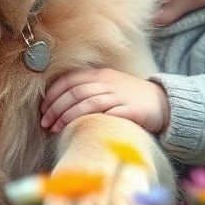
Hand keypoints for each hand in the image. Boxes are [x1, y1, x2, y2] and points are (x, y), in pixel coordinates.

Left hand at [40, 68, 170, 134]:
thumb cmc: (129, 98)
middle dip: (55, 108)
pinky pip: (106, 113)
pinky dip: (89, 120)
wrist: (162, 103)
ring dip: (67, 116)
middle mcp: (107, 82)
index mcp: (99, 75)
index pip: (69, 80)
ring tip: (55, 129)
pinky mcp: (129, 110)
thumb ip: (86, 91)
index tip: (42, 109)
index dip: (52, 94)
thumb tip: (58, 105)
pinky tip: (78, 129)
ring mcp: (118, 95)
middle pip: (74, 92)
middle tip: (45, 123)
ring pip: (87, 102)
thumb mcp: (107, 87)